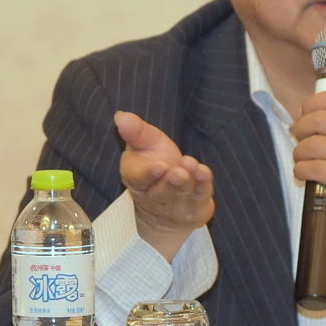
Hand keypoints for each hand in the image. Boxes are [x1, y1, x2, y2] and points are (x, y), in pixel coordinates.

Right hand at [114, 111, 213, 258]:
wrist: (171, 197)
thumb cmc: (155, 161)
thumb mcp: (145, 143)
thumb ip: (136, 132)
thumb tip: (121, 116)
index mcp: (136, 179)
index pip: (139, 179)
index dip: (148, 174)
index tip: (159, 166)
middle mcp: (153, 197)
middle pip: (160, 192)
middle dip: (170, 182)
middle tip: (178, 172)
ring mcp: (174, 206)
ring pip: (180, 195)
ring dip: (189, 181)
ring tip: (192, 165)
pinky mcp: (194, 209)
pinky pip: (199, 198)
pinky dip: (202, 185)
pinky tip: (204, 172)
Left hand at [290, 90, 325, 233]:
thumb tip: (302, 113)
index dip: (312, 104)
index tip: (302, 114)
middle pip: (320, 119)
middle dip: (301, 128)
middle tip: (298, 138)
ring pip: (314, 144)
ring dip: (299, 152)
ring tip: (301, 158)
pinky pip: (314, 167)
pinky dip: (301, 170)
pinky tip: (303, 173)